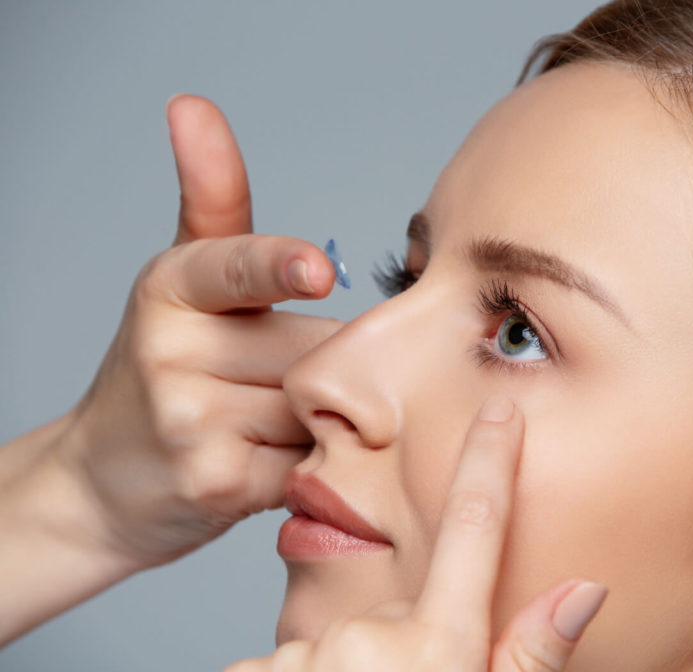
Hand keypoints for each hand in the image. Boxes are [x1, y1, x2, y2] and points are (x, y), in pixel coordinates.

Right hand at [62, 95, 341, 564]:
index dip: (279, 267)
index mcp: (169, 288)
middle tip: (270, 382)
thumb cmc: (164, 368)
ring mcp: (190, 424)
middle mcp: (171, 353)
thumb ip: (211, 200)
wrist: (105, 483)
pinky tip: (268, 461)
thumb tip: (193, 106)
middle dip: (318, 364)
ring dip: (317, 415)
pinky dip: (308, 463)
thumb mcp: (182, 281)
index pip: (234, 268)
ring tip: (262, 423)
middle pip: (313, 346)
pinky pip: (310, 462)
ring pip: (317, 405)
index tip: (316, 270)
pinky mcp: (218, 485)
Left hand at [225, 397, 606, 671]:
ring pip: (339, 640)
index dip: (489, 464)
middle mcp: (370, 641)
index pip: (475, 533)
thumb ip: (528, 656)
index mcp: (438, 650)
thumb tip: (581, 590)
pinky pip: (287, 664)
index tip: (497, 410)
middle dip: (402, 645)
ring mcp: (306, 658)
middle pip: (397, 611)